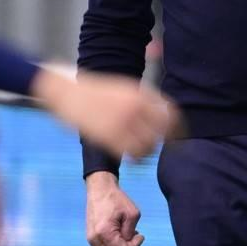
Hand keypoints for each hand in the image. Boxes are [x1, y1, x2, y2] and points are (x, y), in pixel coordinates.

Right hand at [37, 68, 179, 159]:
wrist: (68, 92)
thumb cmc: (97, 91)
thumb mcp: (124, 88)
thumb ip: (144, 99)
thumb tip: (163, 114)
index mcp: (139, 95)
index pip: (169, 115)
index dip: (177, 128)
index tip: (177, 136)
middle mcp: (134, 109)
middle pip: (161, 133)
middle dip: (162, 141)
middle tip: (157, 146)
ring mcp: (121, 123)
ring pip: (148, 146)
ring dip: (148, 151)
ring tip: (142, 151)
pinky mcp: (108, 137)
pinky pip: (132, 154)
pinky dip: (136, 158)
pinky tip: (133, 157)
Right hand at [85, 171, 144, 245]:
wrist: (100, 189)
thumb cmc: (117, 199)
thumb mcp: (132, 214)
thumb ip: (131, 232)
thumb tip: (129, 243)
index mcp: (104, 232)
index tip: (140, 235)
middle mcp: (94, 239)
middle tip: (135, 238)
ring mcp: (90, 239)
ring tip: (128, 244)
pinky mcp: (90, 237)